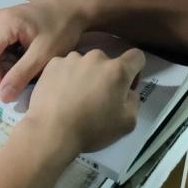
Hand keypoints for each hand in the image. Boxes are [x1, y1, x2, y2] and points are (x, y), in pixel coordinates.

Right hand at [0, 0, 87, 101]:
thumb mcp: (43, 55)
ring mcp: (0, 22)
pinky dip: (10, 59)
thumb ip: (21, 75)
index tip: (10, 92)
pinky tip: (27, 60)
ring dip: (6, 66)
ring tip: (28, 69)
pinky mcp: (6, 25)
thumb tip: (2, 97)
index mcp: (2, 24)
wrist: (74, 10)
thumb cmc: (62, 29)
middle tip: (22, 79)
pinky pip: (0, 48)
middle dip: (0, 72)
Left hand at [24, 48, 145, 156]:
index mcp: (117, 70)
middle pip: (108, 62)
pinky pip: (66, 66)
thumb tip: (127, 91)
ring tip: (75, 98)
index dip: (135, 71)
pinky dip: (66, 76)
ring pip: (85, 63)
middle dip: (107, 76)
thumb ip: (133, 100)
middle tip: (98, 99)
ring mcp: (72, 58)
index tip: (126, 87)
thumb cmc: (93, 129)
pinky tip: (60, 95)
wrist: (51, 130)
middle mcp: (96, 57)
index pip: (136, 56)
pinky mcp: (53, 63)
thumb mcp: (128, 123)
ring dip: (86, 75)